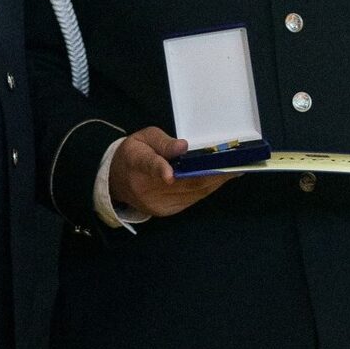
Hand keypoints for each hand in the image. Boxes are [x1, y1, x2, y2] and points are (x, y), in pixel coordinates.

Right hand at [108, 127, 229, 216]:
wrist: (116, 181)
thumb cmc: (134, 153)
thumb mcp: (144, 137)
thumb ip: (163, 142)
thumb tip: (183, 146)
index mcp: (137, 161)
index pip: (149, 165)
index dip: (160, 169)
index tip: (169, 174)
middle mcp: (146, 187)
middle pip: (181, 182)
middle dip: (209, 173)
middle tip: (232, 164)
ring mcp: (157, 203)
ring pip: (191, 193)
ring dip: (214, 182)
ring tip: (233, 170)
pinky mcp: (167, 211)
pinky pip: (192, 199)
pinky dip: (208, 188)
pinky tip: (220, 179)